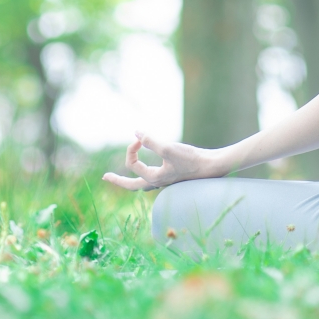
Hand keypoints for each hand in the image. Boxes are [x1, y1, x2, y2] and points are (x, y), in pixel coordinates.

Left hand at [101, 132, 227, 191]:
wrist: (213, 166)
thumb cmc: (191, 159)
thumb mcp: (168, 148)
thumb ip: (150, 140)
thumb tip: (136, 132)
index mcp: (153, 179)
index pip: (132, 164)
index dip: (132, 148)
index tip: (140, 137)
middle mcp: (157, 183)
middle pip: (132, 185)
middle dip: (118, 180)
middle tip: (105, 177)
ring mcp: (166, 181)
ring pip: (143, 183)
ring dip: (132, 180)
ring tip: (122, 179)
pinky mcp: (173, 175)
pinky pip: (153, 178)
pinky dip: (145, 174)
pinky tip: (147, 171)